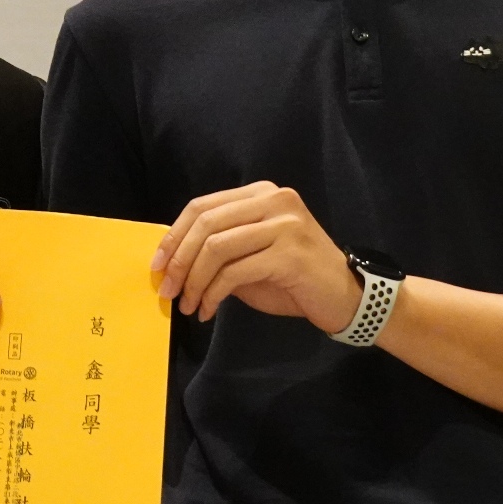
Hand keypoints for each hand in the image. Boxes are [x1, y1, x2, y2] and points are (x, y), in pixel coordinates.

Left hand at [151, 182, 360, 331]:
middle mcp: (274, 200)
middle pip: (206, 224)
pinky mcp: (289, 254)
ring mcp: (284, 225)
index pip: (202, 206)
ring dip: (193, 281)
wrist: (345, 297)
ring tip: (186, 305)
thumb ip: (218, 248)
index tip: (156, 265)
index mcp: (261, 193)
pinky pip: (235, 272)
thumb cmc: (294, 278)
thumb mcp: (251, 255)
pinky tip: (207, 310)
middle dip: (178, 260)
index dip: (174, 235)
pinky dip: (213, 294)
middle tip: (166, 290)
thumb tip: (171, 259)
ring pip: (217, 248)